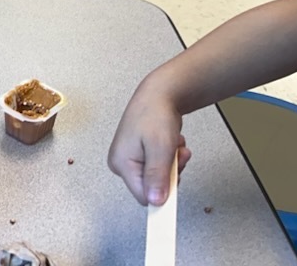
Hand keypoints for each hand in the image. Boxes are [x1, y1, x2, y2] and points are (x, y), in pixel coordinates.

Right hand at [108, 84, 191, 205]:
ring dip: (173, 164)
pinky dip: (170, 158)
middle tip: (176, 155)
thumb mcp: (159, 147)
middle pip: (152, 187)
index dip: (163, 192)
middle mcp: (122, 163)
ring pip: (159, 177)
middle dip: (170, 173)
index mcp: (121, 163)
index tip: (176, 180)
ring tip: (174, 145)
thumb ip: (157, 176)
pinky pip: (160, 168)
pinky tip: (171, 143)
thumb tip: (155, 201)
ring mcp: (131, 159)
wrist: (159, 94)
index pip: (143, 196)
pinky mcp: (139, 154)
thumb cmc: (155, 114)